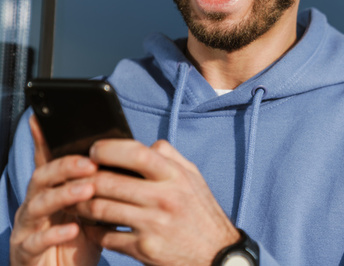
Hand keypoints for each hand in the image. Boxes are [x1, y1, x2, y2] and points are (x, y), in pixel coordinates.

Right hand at [10, 115, 101, 265]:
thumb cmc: (82, 239)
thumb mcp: (94, 207)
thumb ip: (102, 184)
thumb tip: (129, 157)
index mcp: (52, 189)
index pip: (49, 159)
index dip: (44, 139)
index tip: (43, 119)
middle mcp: (36, 203)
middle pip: (42, 177)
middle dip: (65, 167)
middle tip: (90, 163)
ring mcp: (28, 227)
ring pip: (38, 205)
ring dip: (63, 195)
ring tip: (87, 190)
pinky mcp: (26, 252)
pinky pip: (35, 241)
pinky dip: (54, 234)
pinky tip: (73, 229)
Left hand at [75, 139, 239, 265]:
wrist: (215, 253)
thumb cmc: (200, 211)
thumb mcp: (193, 178)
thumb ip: (171, 157)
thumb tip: (147, 144)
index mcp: (175, 176)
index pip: (136, 153)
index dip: (109, 149)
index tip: (94, 150)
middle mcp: (164, 198)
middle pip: (109, 182)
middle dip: (84, 178)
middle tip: (74, 178)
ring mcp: (153, 224)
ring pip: (101, 209)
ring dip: (81, 205)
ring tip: (76, 201)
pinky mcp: (144, 249)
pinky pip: (106, 237)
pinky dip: (93, 231)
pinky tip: (90, 226)